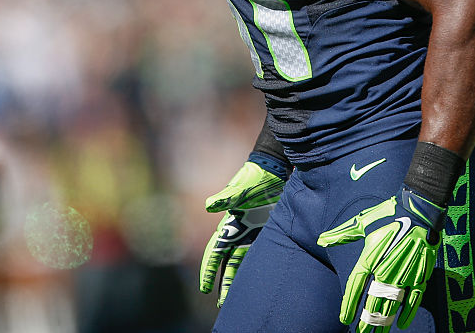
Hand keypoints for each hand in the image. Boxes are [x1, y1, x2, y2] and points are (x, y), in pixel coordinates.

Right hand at [199, 160, 286, 305]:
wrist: (270, 171)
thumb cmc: (252, 179)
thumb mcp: (238, 189)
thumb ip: (226, 198)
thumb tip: (209, 205)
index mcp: (228, 225)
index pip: (214, 253)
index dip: (208, 270)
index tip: (204, 288)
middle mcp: (237, 232)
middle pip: (227, 263)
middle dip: (223, 282)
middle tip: (221, 303)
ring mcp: (250, 232)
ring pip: (240, 262)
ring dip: (236, 279)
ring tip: (234, 298)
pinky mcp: (264, 231)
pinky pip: (256, 254)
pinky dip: (253, 268)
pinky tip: (255, 281)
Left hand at [317, 187, 445, 332]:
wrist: (418, 210)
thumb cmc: (388, 214)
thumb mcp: (362, 222)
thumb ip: (342, 234)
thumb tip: (321, 240)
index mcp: (370, 257)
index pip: (356, 286)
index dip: (349, 305)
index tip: (344, 319)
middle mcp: (386, 270)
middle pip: (373, 302)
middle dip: (366, 320)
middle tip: (360, 332)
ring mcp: (404, 275)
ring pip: (392, 305)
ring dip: (384, 322)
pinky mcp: (420, 275)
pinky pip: (414, 300)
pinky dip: (407, 314)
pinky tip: (400, 324)